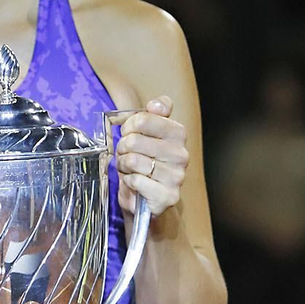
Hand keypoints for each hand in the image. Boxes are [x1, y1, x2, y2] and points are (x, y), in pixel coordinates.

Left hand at [115, 96, 188, 219]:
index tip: (128, 133)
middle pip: (134, 140)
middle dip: (123, 148)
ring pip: (132, 161)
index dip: (128, 126)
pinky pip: (135, 180)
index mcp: (178, 134)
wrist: (145, 200)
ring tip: (129, 169)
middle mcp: (181, 154)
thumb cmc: (143, 163)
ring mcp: (176, 176)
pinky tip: (134, 183)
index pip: (143, 119)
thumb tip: (156, 104)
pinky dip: (128, 181)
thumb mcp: (145, 134)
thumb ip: (151, 115)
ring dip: (123, 165)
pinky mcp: (168, 196)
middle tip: (126, 155)